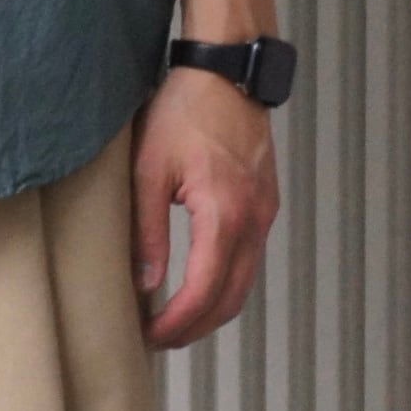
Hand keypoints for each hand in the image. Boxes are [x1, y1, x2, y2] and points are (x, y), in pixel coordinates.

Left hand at [130, 64, 278, 348]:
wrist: (227, 72)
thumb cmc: (185, 111)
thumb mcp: (149, 170)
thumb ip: (147, 230)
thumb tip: (146, 282)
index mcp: (225, 214)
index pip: (204, 291)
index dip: (178, 322)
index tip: (151, 336)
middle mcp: (254, 219)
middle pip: (231, 299)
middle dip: (196, 327)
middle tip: (160, 339)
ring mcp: (264, 212)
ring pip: (244, 282)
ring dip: (212, 308)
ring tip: (174, 319)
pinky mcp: (264, 203)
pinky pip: (249, 258)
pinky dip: (226, 282)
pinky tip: (198, 284)